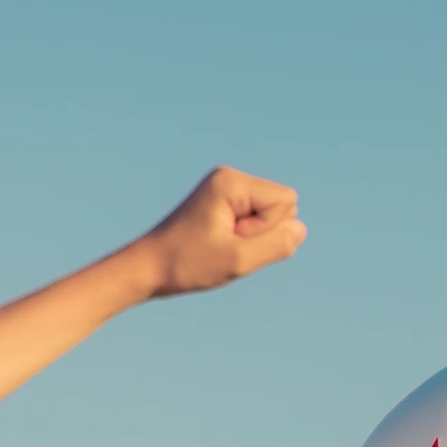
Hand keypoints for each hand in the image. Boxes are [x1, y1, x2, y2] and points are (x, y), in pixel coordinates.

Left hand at [127, 166, 305, 298]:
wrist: (147, 268)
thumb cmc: (186, 264)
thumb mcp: (237, 261)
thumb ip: (276, 245)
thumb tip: (300, 230)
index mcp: (232, 182)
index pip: (287, 201)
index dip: (267, 229)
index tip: (231, 240)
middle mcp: (230, 178)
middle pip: (282, 206)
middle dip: (261, 233)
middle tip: (223, 244)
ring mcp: (226, 190)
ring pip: (271, 216)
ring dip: (253, 239)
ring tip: (219, 246)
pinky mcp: (223, 204)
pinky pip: (256, 222)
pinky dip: (244, 239)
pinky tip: (219, 245)